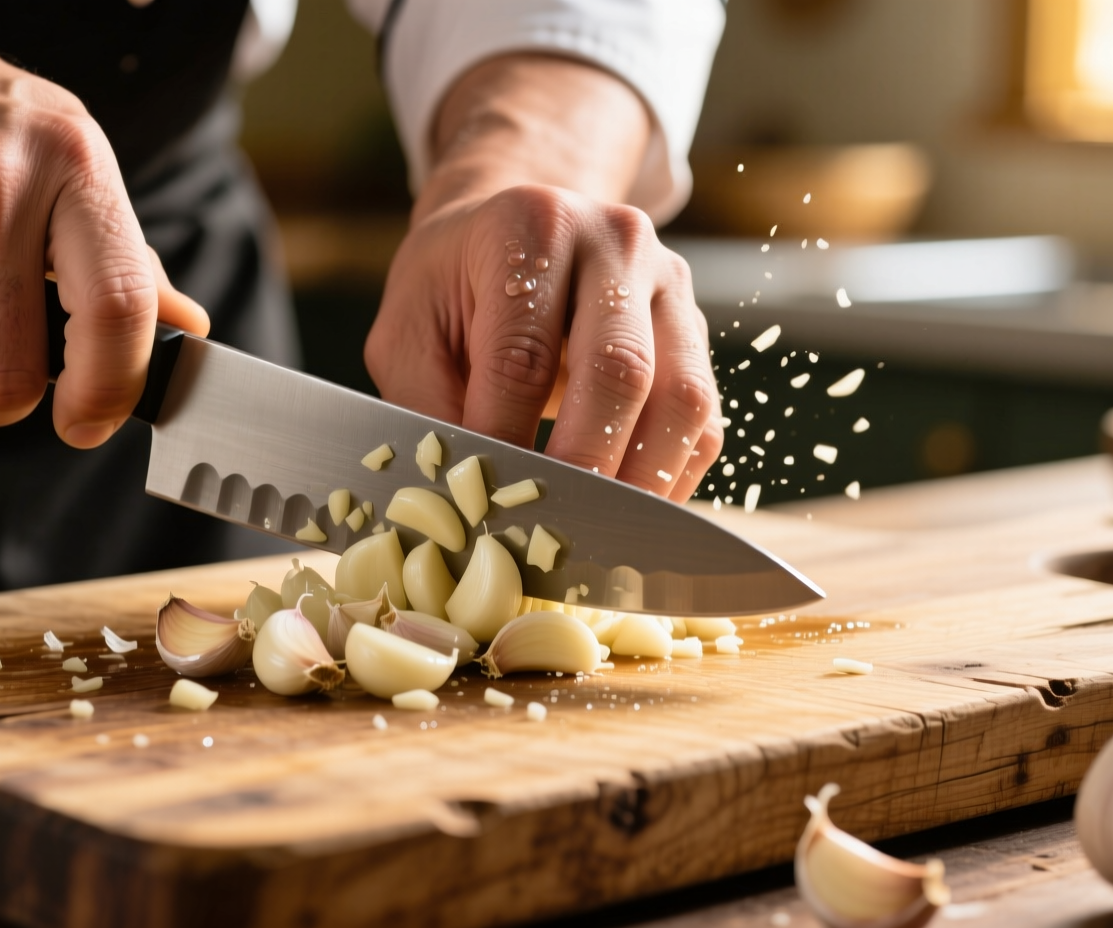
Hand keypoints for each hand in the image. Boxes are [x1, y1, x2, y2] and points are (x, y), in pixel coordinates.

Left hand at [363, 55, 720, 500]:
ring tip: (598, 540)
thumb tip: (456, 497)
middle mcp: (615, 243)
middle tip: (550, 535)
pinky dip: (670, 477)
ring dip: (642, 484)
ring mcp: (668, 284)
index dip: (505, 441)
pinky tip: (631, 516)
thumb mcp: (408, 332)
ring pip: (681, 398)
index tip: (485, 507)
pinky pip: (704, 418)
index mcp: (530, 230)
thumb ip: (425, 407)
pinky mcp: (695, 328)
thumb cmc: (453, 288)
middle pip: (619, 371)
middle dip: (584, 469)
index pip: (523, 356)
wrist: (512, 226)